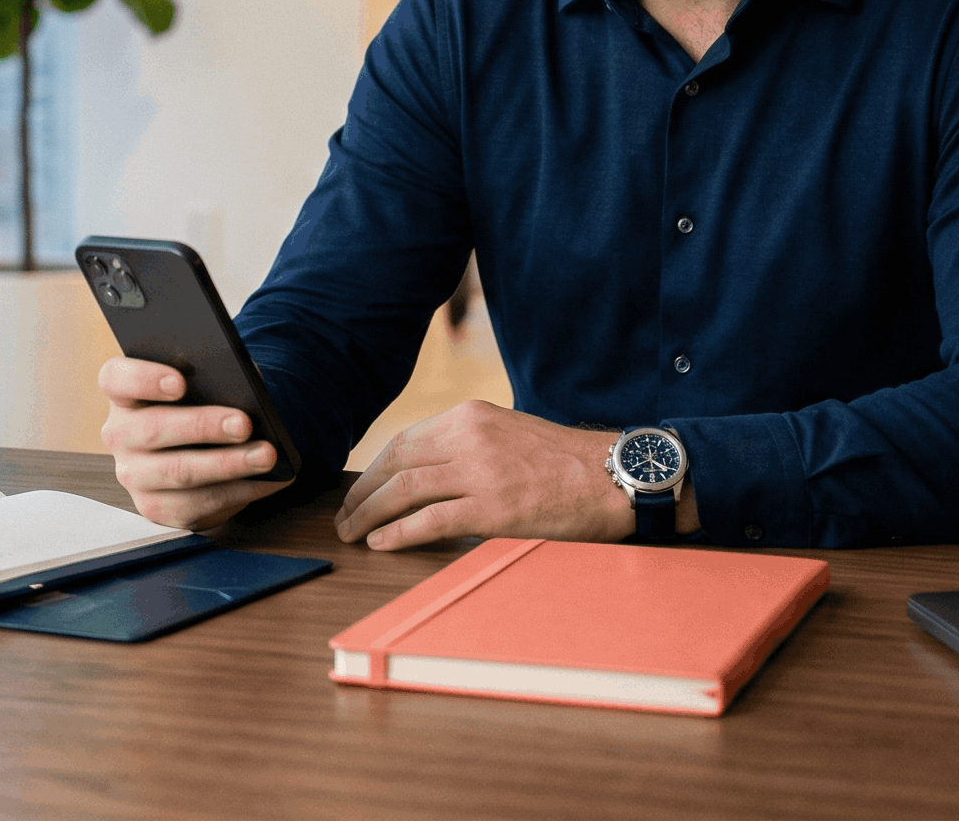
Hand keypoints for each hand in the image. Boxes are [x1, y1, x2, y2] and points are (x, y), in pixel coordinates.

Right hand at [99, 357, 287, 529]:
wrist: (198, 452)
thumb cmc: (202, 405)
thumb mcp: (203, 384)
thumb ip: (214, 377)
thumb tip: (246, 386)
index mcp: (125, 393)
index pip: (117, 378)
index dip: (144, 379)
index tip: (180, 383)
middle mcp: (120, 434)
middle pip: (152, 428)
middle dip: (203, 426)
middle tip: (243, 424)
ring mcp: (133, 474)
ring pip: (177, 472)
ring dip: (227, 464)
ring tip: (265, 456)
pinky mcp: (154, 507)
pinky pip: (195, 504)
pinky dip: (237, 491)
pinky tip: (266, 480)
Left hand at [335, 400, 641, 550]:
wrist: (613, 475)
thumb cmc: (567, 463)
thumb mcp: (511, 434)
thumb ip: (470, 446)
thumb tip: (428, 474)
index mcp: (472, 416)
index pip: (405, 441)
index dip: (375, 470)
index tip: (360, 490)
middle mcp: (469, 437)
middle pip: (396, 464)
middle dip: (362, 493)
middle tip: (345, 516)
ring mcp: (479, 471)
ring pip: (403, 491)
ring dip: (369, 515)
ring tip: (352, 533)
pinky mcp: (491, 508)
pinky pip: (429, 521)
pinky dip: (397, 532)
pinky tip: (380, 542)